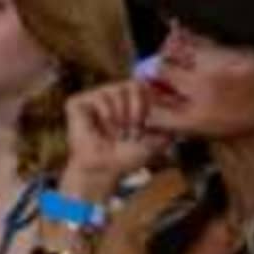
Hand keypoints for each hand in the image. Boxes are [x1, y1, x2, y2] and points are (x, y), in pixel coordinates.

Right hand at [59, 78, 170, 201]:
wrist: (106, 168)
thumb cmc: (129, 155)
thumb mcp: (159, 138)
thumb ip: (169, 120)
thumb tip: (176, 102)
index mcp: (130, 99)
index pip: (146, 85)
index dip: (151, 102)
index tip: (149, 123)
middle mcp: (112, 94)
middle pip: (133, 85)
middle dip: (138, 111)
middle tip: (134, 131)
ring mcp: (94, 97)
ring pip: (116, 90)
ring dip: (122, 115)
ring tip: (119, 132)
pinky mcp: (77, 102)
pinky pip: (99, 97)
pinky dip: (107, 114)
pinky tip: (105, 128)